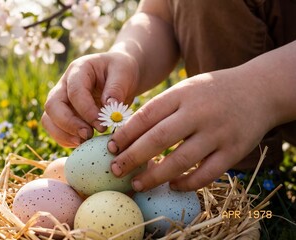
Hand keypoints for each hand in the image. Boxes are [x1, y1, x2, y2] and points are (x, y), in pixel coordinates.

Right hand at [41, 52, 139, 146]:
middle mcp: (64, 85)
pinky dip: (66, 140)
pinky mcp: (64, 115)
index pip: (74, 92)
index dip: (86, 110)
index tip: (102, 125)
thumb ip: (117, 89)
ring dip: (63, 135)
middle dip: (68, 124)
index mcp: (79, 69)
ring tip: (84, 142)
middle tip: (88, 135)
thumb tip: (109, 109)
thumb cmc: (121, 71)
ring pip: (48, 120)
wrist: (120, 77)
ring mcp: (61, 100)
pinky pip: (56, 130)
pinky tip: (83, 143)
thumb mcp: (124, 73)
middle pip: (52, 105)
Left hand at [108, 68, 275, 190]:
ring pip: (181, 160)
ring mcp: (218, 132)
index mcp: (182, 94)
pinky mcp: (234, 151)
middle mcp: (199, 113)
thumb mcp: (185, 89)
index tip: (110, 147)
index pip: (147, 115)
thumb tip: (127, 134)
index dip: (126, 134)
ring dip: (156, 176)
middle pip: (159, 138)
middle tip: (115, 170)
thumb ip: (161, 108)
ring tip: (137, 184)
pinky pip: (207, 174)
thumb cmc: (212, 92)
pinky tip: (172, 185)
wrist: (260, 89)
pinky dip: (187, 183)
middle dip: (133, 157)